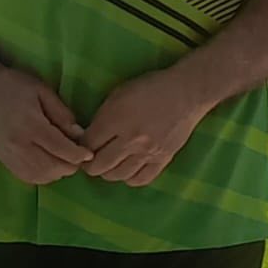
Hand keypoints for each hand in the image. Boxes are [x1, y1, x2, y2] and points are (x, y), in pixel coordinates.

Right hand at [0, 65, 93, 185]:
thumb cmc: (15, 86)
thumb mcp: (43, 91)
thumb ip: (62, 114)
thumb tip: (79, 135)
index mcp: (31, 125)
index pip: (61, 149)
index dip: (78, 155)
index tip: (89, 154)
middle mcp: (19, 145)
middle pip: (52, 168)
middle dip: (70, 165)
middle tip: (77, 156)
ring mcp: (10, 156)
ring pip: (41, 176)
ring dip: (57, 172)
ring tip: (63, 160)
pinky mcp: (4, 161)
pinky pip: (28, 178)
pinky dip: (43, 176)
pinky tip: (48, 165)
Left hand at [83, 68, 204, 185]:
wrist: (186, 92)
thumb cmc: (150, 88)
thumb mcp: (119, 94)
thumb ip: (102, 117)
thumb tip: (88, 137)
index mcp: (116, 119)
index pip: (88, 145)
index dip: (81, 147)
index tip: (83, 146)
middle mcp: (130, 140)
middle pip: (99, 166)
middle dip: (90, 165)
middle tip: (91, 160)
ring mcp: (147, 152)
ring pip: (117, 175)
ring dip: (108, 172)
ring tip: (109, 165)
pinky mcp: (162, 159)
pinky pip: (140, 179)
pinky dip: (129, 178)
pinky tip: (128, 170)